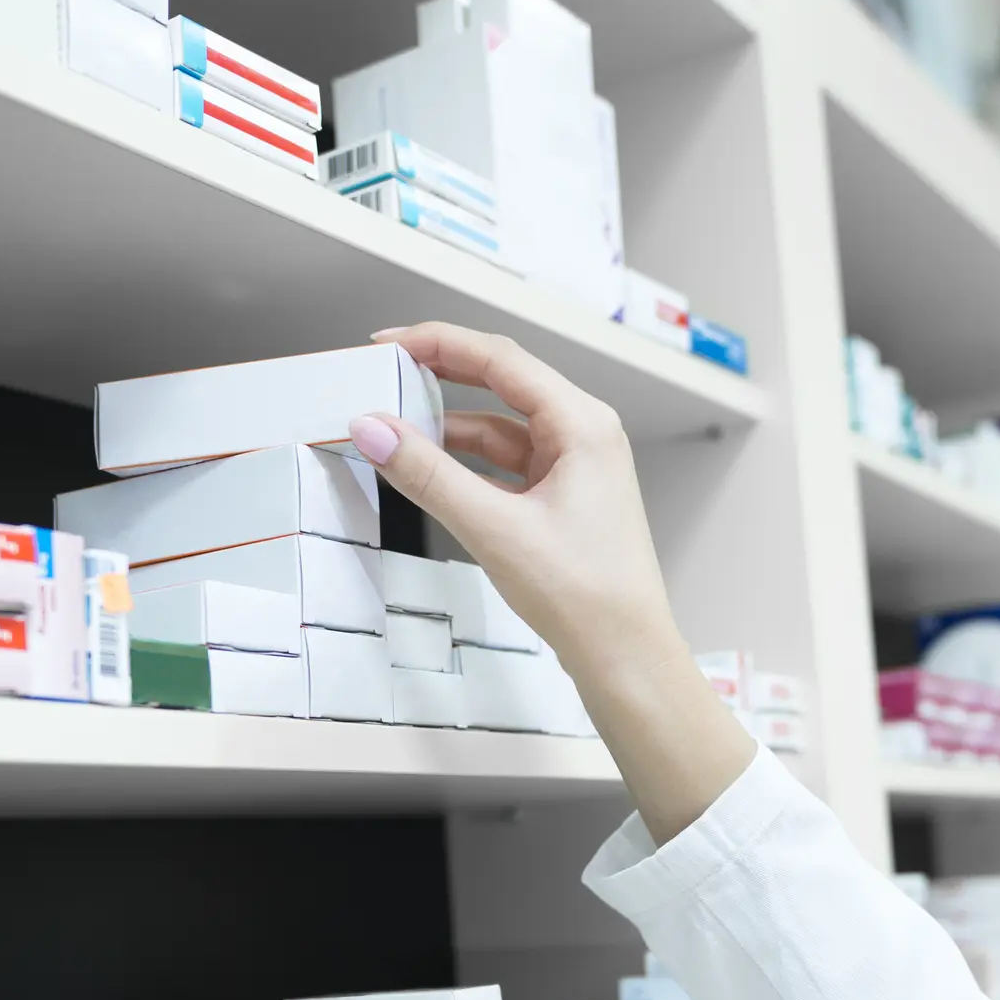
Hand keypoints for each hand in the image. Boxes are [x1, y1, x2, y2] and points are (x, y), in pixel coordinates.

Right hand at [347, 322, 680, 685]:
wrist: (625, 656)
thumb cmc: (585, 595)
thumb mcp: (494, 528)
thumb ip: (428, 474)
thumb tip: (374, 429)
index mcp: (583, 424)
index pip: (500, 359)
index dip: (438, 343)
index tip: (388, 344)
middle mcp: (584, 434)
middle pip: (501, 382)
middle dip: (441, 373)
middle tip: (386, 370)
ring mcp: (575, 465)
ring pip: (500, 424)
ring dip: (449, 422)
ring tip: (396, 423)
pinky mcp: (562, 496)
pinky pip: (506, 460)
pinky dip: (466, 459)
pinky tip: (430, 466)